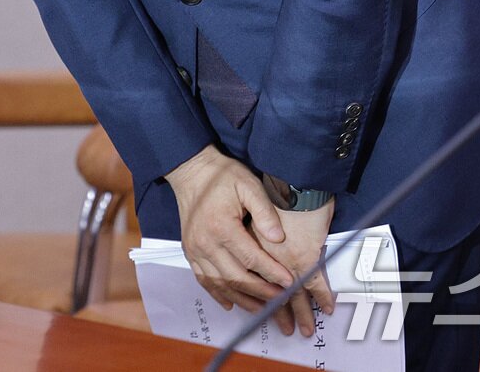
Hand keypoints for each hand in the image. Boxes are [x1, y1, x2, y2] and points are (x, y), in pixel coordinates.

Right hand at [164, 146, 293, 312]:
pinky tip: (232, 303)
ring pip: (220, 284)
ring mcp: (195, 249)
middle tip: (281, 301)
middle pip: (235, 277)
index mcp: (222, 226)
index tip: (290, 282)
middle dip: (261, 292)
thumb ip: (265, 212)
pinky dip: (218, 294)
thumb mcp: (249, 185)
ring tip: (262, 309)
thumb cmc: (223, 176)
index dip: (272, 273)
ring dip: (242, 299)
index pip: (251, 259)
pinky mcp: (190, 251)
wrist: (191, 171)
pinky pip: (204, 280)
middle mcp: (205, 242)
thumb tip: (279, 238)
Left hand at [252, 189, 335, 337]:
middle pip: (274, 292)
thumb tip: (262, 241)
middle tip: (287, 328)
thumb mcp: (253, 208)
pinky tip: (327, 308)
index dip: (263, 295)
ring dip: (300, 312)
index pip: (257, 278)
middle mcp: (269, 257)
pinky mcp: (306, 256)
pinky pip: (315, 284)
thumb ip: (257, 229)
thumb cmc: (273, 189)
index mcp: (254, 245)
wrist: (291, 179)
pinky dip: (322, 297)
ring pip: (293, 294)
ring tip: (305, 328)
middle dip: (280, 312)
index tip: (265, 308)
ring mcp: (287, 259)